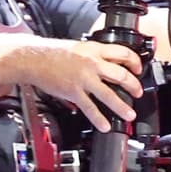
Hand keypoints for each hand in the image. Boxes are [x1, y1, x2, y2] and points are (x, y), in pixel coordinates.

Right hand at [13, 38, 143, 131]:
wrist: (32, 59)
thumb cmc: (52, 53)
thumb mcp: (78, 47)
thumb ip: (94, 54)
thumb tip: (107, 63)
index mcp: (94, 49)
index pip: (123, 53)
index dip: (135, 62)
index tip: (138, 69)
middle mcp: (92, 63)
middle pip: (121, 75)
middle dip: (133, 86)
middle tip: (137, 92)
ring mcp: (83, 79)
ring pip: (109, 94)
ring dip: (122, 106)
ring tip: (129, 114)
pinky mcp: (73, 92)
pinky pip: (90, 108)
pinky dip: (99, 118)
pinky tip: (105, 125)